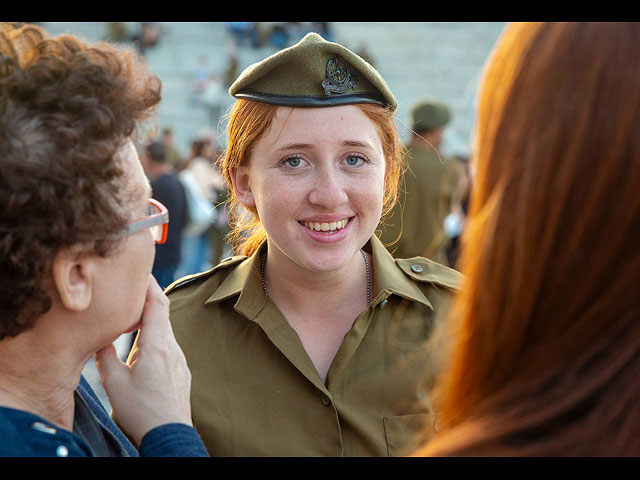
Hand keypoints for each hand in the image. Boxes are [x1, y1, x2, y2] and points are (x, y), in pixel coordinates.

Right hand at [94, 275, 192, 445]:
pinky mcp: (181, 370)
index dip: (148, 285)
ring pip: (165, 329)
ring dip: (151, 318)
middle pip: (162, 313)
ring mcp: (179, 358)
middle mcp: (173, 347)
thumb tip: (100, 339)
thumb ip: (105, 356)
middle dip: (148, 297)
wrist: (169, 433)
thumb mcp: (114, 382)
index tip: (140, 270)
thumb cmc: (142, 410)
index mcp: (157, 344)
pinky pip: (169, 344)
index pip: (156, 304)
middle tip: (134, 284)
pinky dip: (157, 335)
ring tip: (134, 312)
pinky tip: (145, 343)